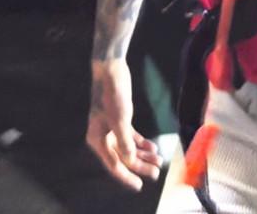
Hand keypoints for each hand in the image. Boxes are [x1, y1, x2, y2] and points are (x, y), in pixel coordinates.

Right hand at [85, 58, 161, 190]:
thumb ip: (124, 141)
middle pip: (123, 157)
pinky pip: (131, 138)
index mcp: (97, 140)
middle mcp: (103, 137)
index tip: (140, 185)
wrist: (111, 71)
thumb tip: (129, 160)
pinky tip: (153, 148)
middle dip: (140, 166)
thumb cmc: (112, 94)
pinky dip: (142, 143)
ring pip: (129, 148)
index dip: (127, 176)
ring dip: (144, 155)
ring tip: (159, 161)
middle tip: (157, 173)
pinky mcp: (120, 120)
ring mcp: (111, 129)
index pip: (114, 164)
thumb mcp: (120, 119)